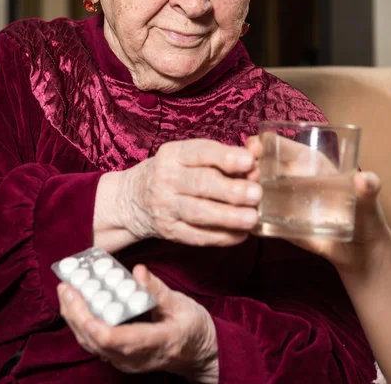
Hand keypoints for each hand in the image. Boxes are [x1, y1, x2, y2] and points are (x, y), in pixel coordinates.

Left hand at [58, 265, 218, 382]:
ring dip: (74, 319)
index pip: (117, 340)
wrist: (198, 354)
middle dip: (75, 314)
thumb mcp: (181, 304)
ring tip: (65, 292)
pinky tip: (75, 306)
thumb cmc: (193, 328)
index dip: (93, 322)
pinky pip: (94, 344)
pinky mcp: (120, 358)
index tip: (79, 299)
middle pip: (96, 342)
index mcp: (156, 342)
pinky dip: (81, 324)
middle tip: (65, 287)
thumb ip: (157, 290)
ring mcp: (126, 361)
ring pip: (91, 345)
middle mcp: (135, 358)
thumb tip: (138, 271)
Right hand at [121, 139, 261, 246]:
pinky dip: (221, 237)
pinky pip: (197, 237)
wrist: (133, 198)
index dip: (226, 157)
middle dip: (231, 190)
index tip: (250, 161)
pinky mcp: (169, 231)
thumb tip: (257, 157)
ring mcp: (165, 207)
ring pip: (199, 212)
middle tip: (256, 194)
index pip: (200, 152)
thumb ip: (224, 156)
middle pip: (201, 184)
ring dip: (228, 216)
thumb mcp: (189, 156)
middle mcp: (166, 178)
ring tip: (252, 217)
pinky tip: (241, 234)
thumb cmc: (173, 172)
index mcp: (174, 154)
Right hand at [246, 136, 390, 275]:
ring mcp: (277, 199)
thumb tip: (365, 180)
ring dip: (239, 192)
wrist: (359, 253)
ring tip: (242, 202)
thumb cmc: (364, 218)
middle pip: (255, 163)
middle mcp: (286, 177)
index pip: (275, 143)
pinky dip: (242, 216)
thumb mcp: (367, 203)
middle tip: (243, 182)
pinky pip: (252, 215)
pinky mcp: (274, 222)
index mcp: (305, 161)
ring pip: (248, 188)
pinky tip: (241, 222)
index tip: (250, 151)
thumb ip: (368, 190)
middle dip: (243, 168)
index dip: (259, 143)